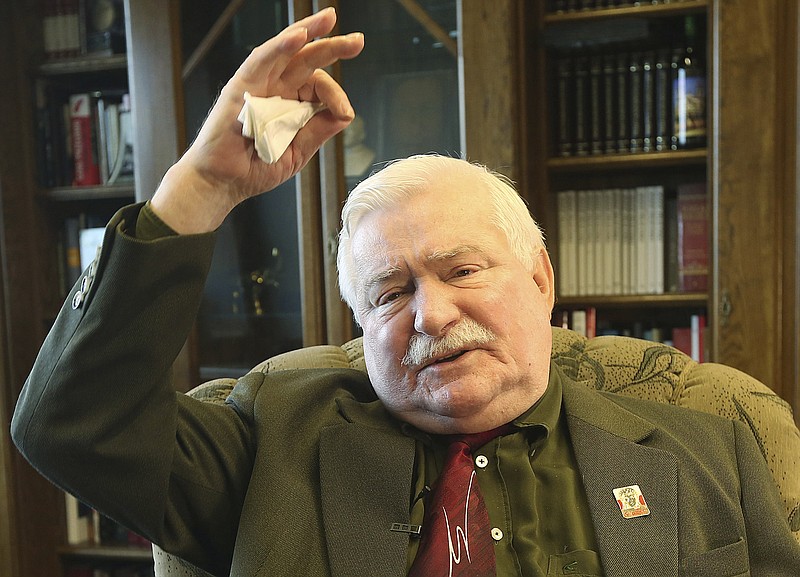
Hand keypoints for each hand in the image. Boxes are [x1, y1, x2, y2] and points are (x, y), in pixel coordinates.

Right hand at [151, 7, 363, 232]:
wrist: (224, 182)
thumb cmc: (256, 168)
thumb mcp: (298, 152)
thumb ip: (318, 130)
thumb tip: (345, 112)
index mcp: (292, 104)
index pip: (319, 86)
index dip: (335, 95)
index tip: (344, 112)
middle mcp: (277, 89)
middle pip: (308, 60)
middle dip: (334, 47)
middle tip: (357, 41)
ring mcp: (259, 85)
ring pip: (287, 51)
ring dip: (308, 31)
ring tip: (330, 19)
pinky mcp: (241, 85)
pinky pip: (261, 59)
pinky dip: (280, 46)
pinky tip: (299, 36)